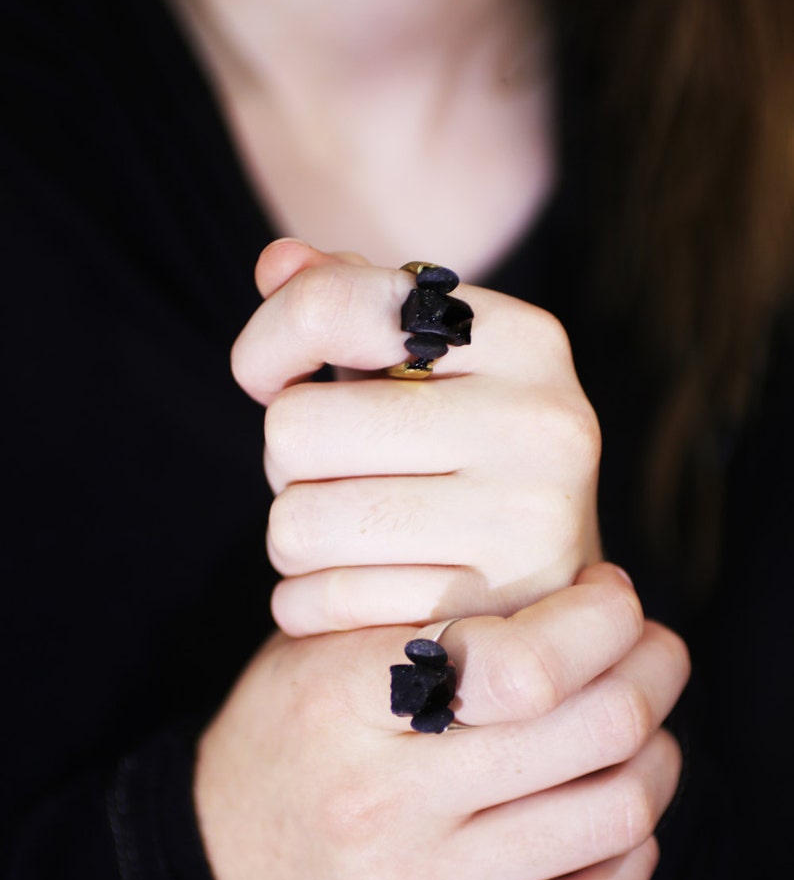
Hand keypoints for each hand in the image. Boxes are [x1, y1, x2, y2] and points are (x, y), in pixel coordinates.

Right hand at [194, 564, 686, 879]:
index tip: (609, 594)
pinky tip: (620, 816)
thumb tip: (565, 586)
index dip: (600, 616)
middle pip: (589, 727)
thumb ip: (421, 615)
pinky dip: (634, 856)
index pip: (520, 656)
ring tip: (645, 727)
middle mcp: (381, 798)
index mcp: (342, 699)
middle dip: (654, 671)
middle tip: (656, 649)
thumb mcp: (316, 647)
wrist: (216, 878)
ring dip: (659, 757)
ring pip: (610, 816)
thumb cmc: (287, 738)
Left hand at [231, 239, 601, 635]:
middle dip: (286, 458)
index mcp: (524, 340)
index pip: (334, 304)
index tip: (271, 377)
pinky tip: (344, 591)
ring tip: (343, 534)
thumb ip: (351, 302)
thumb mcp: (430, 369)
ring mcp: (525, 524)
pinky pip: (321, 601)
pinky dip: (306, 601)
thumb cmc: (467, 461)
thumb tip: (276, 263)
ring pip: (296, 524)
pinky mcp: (488, 616)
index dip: (269, 343)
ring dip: (293, 535)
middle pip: (295, 428)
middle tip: (330, 474)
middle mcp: (541, 423)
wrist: (553, 601)